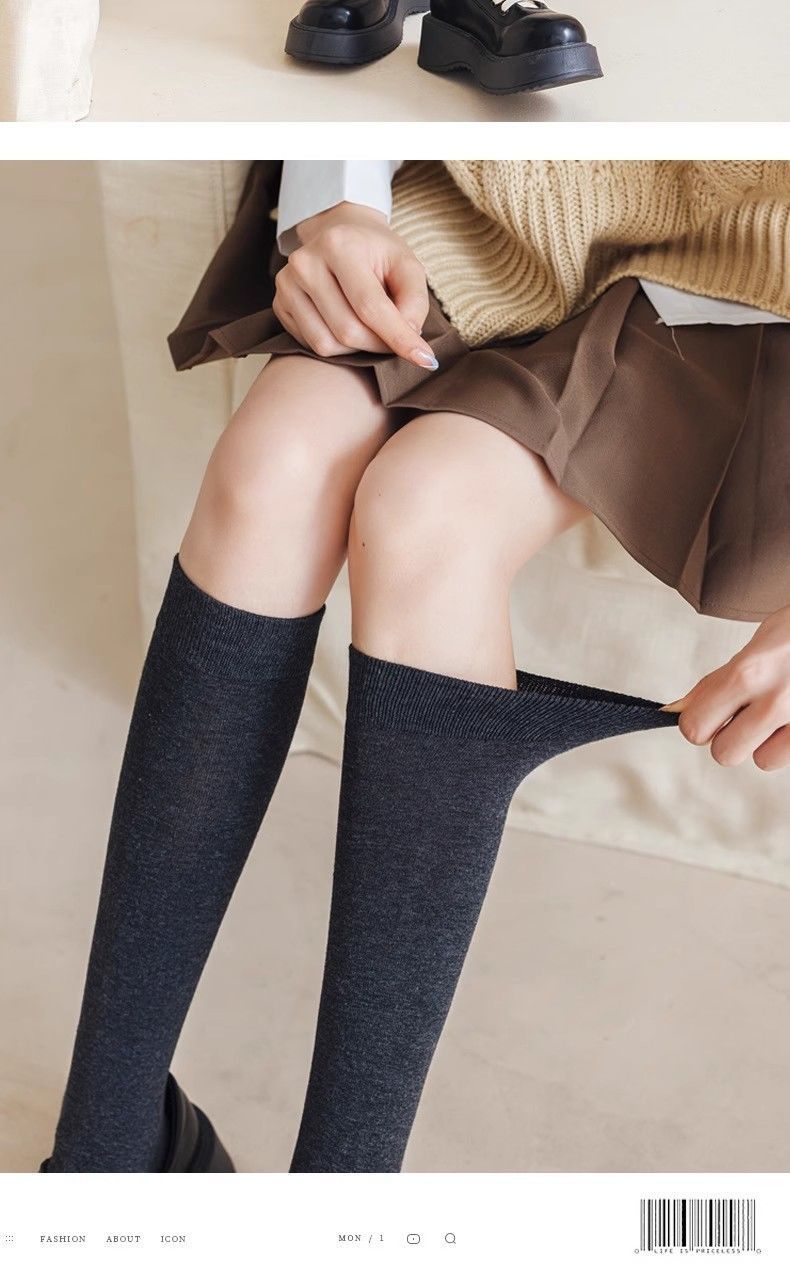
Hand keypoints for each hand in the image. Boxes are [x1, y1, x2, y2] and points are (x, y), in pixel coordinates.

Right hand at [272, 202, 435, 368]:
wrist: (340, 233)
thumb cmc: (377, 252)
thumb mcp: (407, 266)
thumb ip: (414, 301)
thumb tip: (410, 338)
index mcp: (339, 246)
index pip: (370, 307)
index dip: (398, 338)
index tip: (425, 360)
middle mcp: (306, 263)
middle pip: (348, 331)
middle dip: (378, 345)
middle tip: (396, 340)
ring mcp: (286, 284)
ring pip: (327, 344)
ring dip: (357, 349)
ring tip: (370, 330)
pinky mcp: (279, 303)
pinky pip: (311, 345)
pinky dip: (337, 346)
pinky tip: (347, 325)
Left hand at [664, 606, 789, 769]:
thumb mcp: (759, 643)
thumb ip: (720, 679)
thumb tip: (683, 708)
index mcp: (748, 672)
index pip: (695, 726)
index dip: (698, 721)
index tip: (708, 713)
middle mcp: (775, 701)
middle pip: (724, 754)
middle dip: (728, 737)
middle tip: (742, 715)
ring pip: (763, 760)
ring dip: (765, 742)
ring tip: (779, 713)